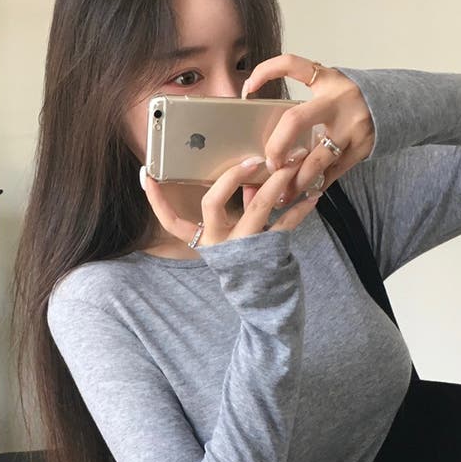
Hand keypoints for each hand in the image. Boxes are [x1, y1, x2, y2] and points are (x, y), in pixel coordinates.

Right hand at [140, 151, 320, 248]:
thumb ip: (242, 206)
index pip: (172, 221)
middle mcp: (218, 244)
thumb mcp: (237, 236)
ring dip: (275, 182)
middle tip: (252, 158)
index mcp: (204, 240)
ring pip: (256, 208)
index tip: (147, 175)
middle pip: (213, 202)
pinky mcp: (267, 253)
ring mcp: (242, 248)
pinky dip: (300, 209)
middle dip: (232, 176)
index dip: (157, 200)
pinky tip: (313, 195)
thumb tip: (254, 178)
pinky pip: (284, 225)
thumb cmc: (249, 263)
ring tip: (292, 164)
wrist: (265, 303)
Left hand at [239, 55, 374, 208]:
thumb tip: (269, 133)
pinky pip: (332, 173)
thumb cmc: (349, 102)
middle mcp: (338, 101)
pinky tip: (305, 192)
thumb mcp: (330, 89)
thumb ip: (307, 104)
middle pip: (295, 121)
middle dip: (276, 147)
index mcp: (327, 80)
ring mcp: (352, 126)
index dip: (266, 72)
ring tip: (282, 194)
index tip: (247, 90)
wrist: (397, 106)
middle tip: (270, 165)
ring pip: (315, 160)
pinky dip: (316, 184)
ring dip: (295, 180)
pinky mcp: (361, 148)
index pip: (292, 65)